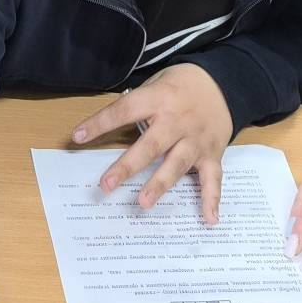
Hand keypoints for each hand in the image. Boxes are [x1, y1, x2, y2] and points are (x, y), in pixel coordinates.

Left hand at [71, 63, 233, 220]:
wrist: (224, 83)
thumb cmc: (180, 85)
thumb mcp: (155, 84)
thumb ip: (136, 106)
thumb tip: (105, 128)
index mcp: (158, 99)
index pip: (125, 110)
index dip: (100, 123)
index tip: (77, 137)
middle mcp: (177, 121)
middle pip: (150, 145)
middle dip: (128, 166)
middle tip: (107, 185)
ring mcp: (196, 139)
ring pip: (176, 164)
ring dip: (160, 184)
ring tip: (143, 202)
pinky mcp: (212, 154)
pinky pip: (212, 179)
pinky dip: (212, 199)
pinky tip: (209, 219)